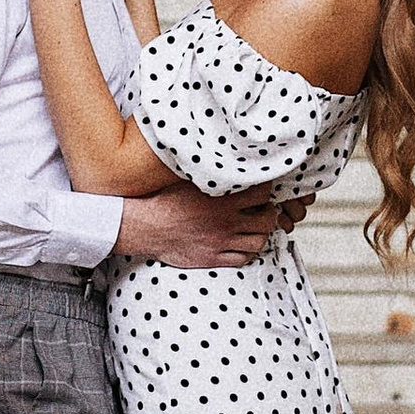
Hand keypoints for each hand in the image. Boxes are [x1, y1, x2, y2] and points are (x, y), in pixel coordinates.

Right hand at [116, 186, 285, 267]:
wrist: (145, 227)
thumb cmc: (162, 200)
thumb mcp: (187, 177)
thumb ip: (210, 171)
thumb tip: (221, 154)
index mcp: (223, 199)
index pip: (263, 193)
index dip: (266, 190)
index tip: (263, 189)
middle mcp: (226, 222)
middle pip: (267, 220)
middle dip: (269, 214)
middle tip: (264, 210)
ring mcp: (221, 242)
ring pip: (259, 242)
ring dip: (261, 234)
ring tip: (256, 228)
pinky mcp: (213, 258)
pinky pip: (243, 259)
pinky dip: (247, 252)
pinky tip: (242, 244)